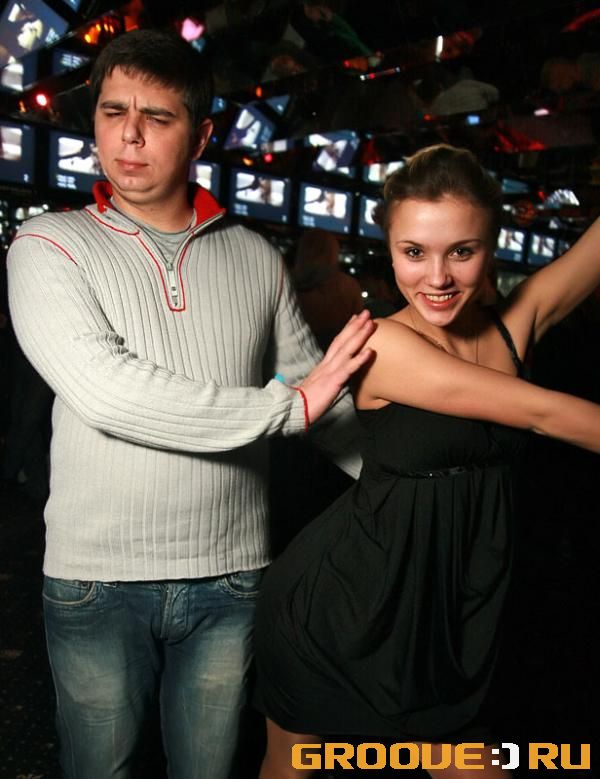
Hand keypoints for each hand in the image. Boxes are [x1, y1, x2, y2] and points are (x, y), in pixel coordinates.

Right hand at [299, 309, 374, 423]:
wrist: (293, 410)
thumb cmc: (304, 402)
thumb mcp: (316, 386)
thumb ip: (324, 379)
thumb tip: (330, 377)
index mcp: (323, 366)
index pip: (336, 343)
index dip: (346, 330)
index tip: (355, 318)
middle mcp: (326, 365)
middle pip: (342, 340)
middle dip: (355, 325)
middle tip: (366, 312)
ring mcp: (330, 371)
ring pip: (347, 349)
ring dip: (360, 335)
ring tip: (370, 323)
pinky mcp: (333, 381)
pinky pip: (348, 368)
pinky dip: (360, 358)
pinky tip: (370, 350)